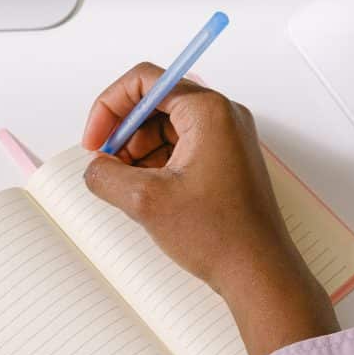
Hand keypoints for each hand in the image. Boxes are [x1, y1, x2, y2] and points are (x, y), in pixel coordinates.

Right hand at [82, 63, 338, 354]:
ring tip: (126, 185)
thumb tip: (95, 168)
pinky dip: (158, 164)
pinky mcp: (226, 162)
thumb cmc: (222, 236)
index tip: (95, 140)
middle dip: (123, 133)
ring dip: (138, 151)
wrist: (258, 272)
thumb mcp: (146, 202)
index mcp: (208, 111)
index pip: (145, 82)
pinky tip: (146, 192)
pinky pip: (182, 148)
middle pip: (155, 103)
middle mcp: (223, 118)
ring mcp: (227, 140)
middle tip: (106, 164)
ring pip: (166, 128)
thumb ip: (106, 175)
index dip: (110, 107)